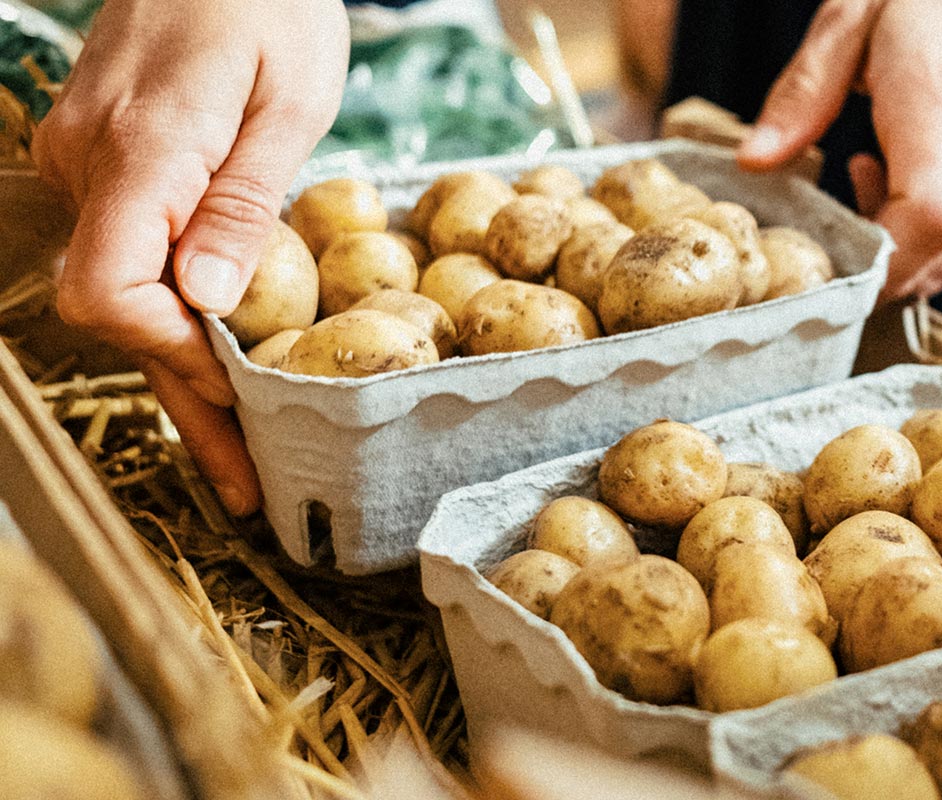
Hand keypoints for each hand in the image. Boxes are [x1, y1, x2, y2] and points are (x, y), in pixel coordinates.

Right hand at [32, 0, 348, 514]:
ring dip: (183, 371)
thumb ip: (243, 203)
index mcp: (139, 153)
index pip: (109, 291)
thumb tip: (206, 303)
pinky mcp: (111, 163)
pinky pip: (134, 255)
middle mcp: (91, 165)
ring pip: (127, 292)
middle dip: (186, 402)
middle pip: (118, 314)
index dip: (170, 353)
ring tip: (241, 454)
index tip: (239, 385)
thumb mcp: (287, 104)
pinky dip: (177, 314)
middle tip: (247, 481)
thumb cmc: (270, 4)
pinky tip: (219, 359)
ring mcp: (89, 163)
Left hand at [737, 0, 941, 299]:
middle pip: (929, 256)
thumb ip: (803, 93)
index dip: (879, 265)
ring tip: (873, 166)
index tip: (830, 270)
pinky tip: (910, 167)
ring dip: (899, 238)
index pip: (928, 217)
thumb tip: (755, 161)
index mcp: (940, 99)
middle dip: (872, 255)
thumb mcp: (854, 15)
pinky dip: (930, 224)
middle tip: (839, 196)